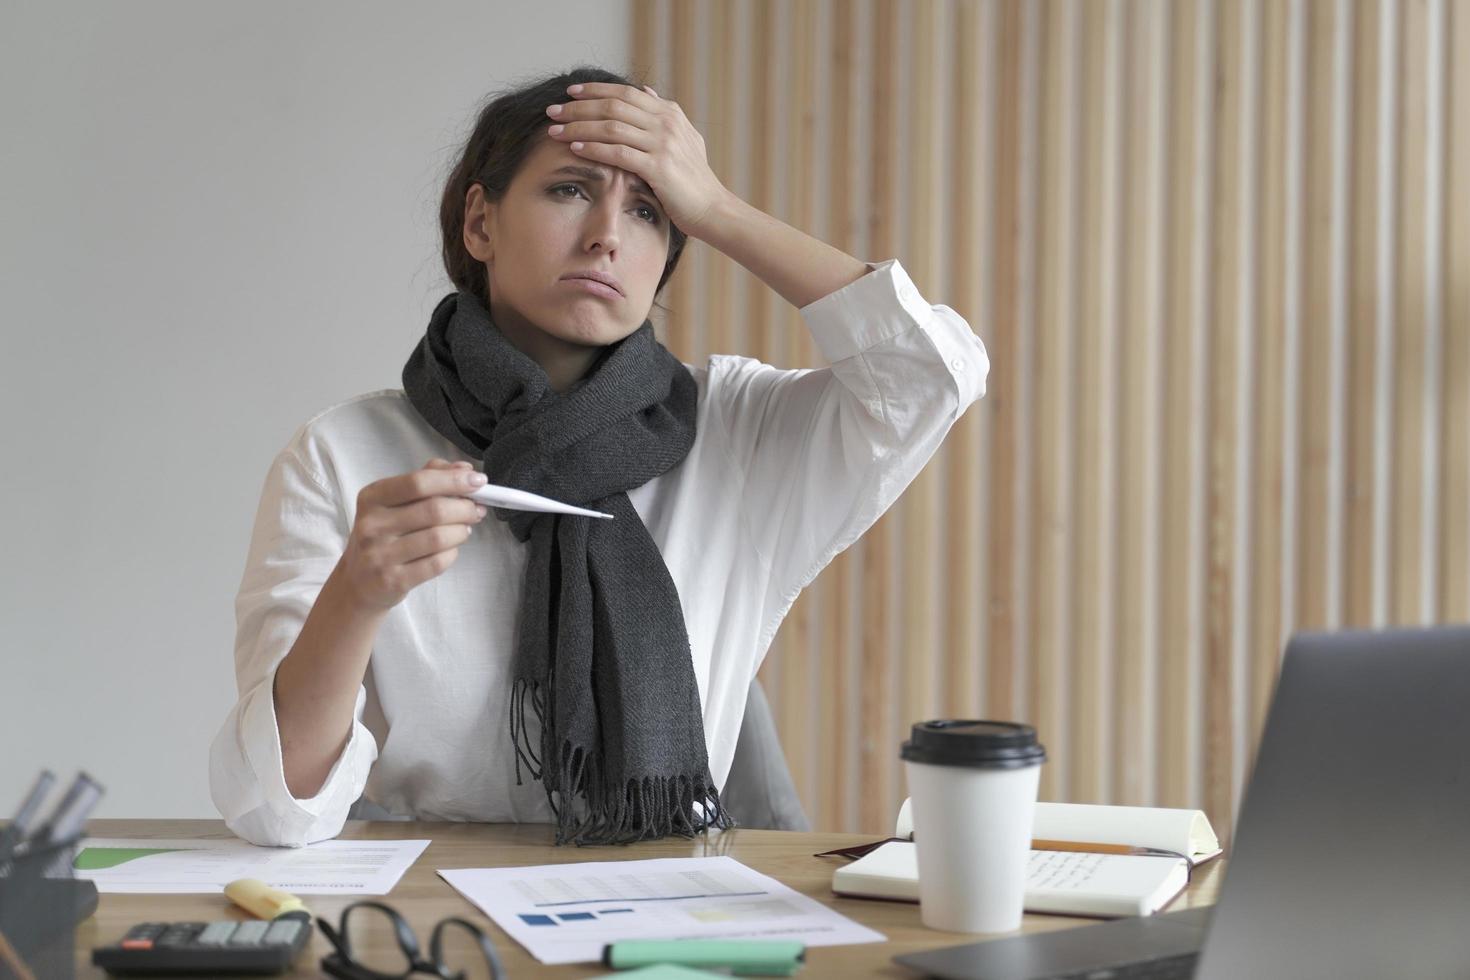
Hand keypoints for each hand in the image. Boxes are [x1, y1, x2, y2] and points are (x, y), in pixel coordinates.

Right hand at [338, 458, 487, 610]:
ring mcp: (380, 555)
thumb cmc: (384, 535)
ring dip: (461, 531)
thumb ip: (429, 479)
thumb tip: (464, 469)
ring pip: (439, 538)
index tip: (478, 481)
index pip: (418, 482)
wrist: (358, 581)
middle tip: (476, 509)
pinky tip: (450, 549)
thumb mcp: (395, 502)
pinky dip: (452, 554)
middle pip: (433, 510)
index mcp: (373, 497)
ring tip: (464, 529)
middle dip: (464, 508)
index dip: (453, 480)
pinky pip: (437, 563)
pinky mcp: (393, 580)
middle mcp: (372, 525)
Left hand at [545, 82, 732, 238]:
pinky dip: (594, 148)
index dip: (595, 90)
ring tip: (555, 130)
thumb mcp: (685, 139)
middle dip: (578, 107)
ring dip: (579, 126)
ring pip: (611, 127)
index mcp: (670, 114)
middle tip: (552, 111)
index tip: (570, 92)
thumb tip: (645, 92)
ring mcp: (663, 144)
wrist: (713, 209)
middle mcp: (666, 124)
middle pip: (613, 106)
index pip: (625, 93)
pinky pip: (618, 153)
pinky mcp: (658, 168)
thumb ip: (664, 116)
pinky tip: (575, 148)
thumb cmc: (694, 180)